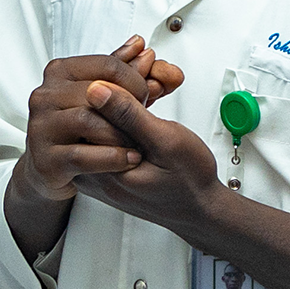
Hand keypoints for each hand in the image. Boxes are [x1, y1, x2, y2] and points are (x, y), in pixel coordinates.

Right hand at [14, 38, 183, 204]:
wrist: (51, 169)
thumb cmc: (82, 129)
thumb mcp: (107, 95)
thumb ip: (123, 71)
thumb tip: (139, 44)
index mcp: (60, 72)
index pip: (109, 65)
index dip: (137, 82)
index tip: (148, 97)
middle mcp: (45, 95)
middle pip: (98, 93)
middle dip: (130, 109)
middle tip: (145, 124)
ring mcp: (40, 127)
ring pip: (87, 121)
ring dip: (121, 135)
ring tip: (138, 145)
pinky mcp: (44, 160)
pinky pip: (81, 156)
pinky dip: (112, 158)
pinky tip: (130, 159)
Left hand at [73, 77, 228, 233]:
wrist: (200, 207)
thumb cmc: (189, 180)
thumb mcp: (166, 142)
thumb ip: (129, 116)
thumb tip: (94, 89)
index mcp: (100, 170)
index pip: (89, 110)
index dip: (120, 85)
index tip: (147, 81)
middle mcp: (91, 172)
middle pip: (92, 114)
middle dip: (122, 91)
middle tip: (155, 86)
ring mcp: (97, 170)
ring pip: (100, 120)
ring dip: (125, 101)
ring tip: (153, 100)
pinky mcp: (105, 167)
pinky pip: (107, 132)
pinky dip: (125, 116)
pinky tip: (145, 112)